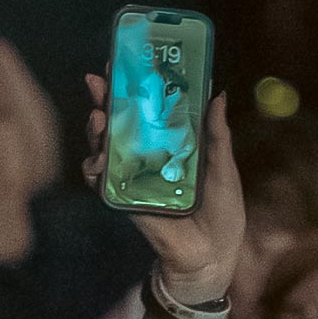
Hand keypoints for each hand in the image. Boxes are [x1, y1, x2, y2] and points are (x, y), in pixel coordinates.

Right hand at [85, 73, 239, 305]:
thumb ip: (215, 134)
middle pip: (118, 124)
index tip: (121, 64)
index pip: (146, 111)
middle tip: (99, 81)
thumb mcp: (222, 166)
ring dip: (96, 131)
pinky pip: (99, 181)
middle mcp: (146, 158)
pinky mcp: (123, 200)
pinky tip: (98, 158)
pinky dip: (95, 168)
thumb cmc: (222, 213)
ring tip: (98, 117)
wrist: (212, 254)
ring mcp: (131, 179)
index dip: (132, 88)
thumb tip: (217, 94)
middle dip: (104, 101)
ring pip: (103, 147)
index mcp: (170, 146)